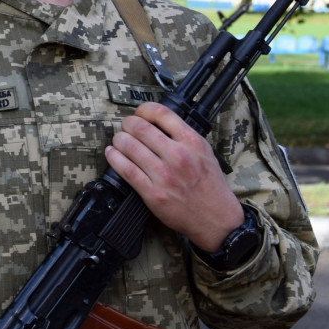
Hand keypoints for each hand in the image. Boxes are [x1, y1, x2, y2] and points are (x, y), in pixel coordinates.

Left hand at [105, 101, 244, 251]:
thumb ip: (182, 136)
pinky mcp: (152, 193)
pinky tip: (112, 153)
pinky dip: (114, 158)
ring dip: (118, 140)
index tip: (139, 114)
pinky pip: (126, 169)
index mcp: (192, 142)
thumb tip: (155, 123)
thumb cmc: (211, 186)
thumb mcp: (204, 152)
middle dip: (127, 124)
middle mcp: (178, 155)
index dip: (143, 109)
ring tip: (118, 140)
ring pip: (129, 146)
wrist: (216, 219)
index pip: (160, 113)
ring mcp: (164, 175)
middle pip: (140, 127)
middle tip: (125, 127)